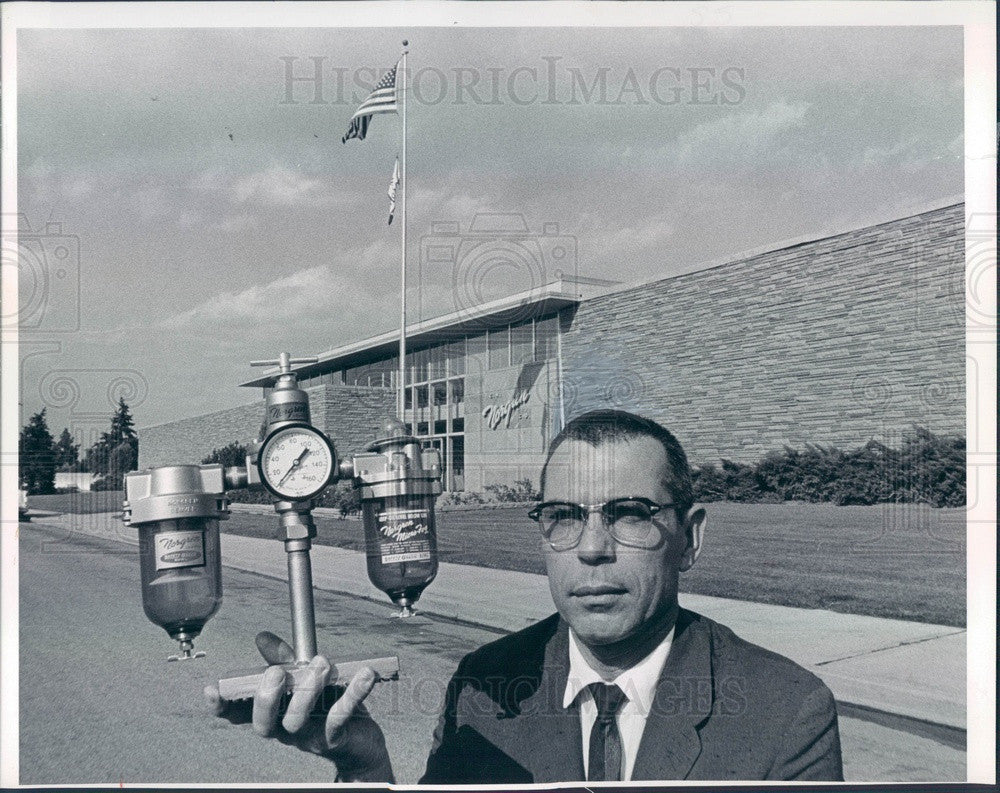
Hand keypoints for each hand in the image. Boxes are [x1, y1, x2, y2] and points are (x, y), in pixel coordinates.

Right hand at [204, 631, 394, 782]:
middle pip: (263, 724)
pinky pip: (340, 717)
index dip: (223, 705)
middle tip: (277, 672)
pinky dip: (353, 693)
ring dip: (309, 690)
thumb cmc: (328, 706)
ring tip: (323, 664)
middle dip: (266, 697)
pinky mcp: (336, 739)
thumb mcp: (305, 679)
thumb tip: (262, 638)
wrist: (362, 744)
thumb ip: (285, 660)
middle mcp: (286, 729)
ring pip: (297, 721)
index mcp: (274, 714)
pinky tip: (364, 674)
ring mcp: (309, 737)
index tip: (213, 689)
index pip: (240, 715)